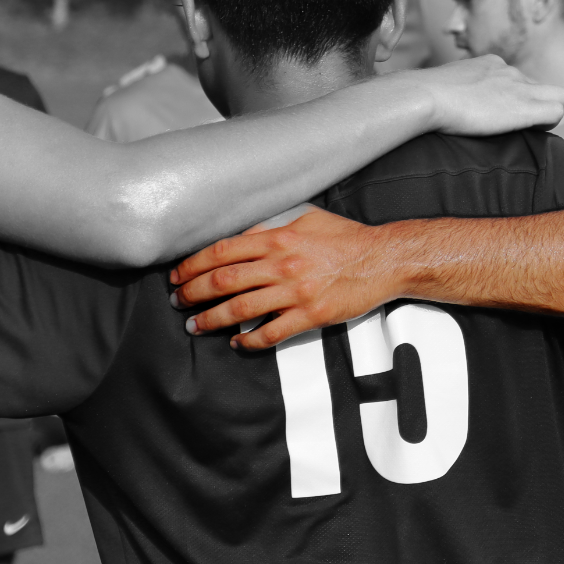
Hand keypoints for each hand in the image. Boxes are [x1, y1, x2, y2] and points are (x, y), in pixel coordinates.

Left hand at [170, 206, 402, 349]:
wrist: (385, 260)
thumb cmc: (348, 238)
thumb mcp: (307, 219)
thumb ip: (272, 228)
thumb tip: (242, 237)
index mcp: (278, 238)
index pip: (222, 252)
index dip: (192, 265)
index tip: (177, 276)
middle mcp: (282, 265)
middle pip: (223, 281)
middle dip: (192, 294)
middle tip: (178, 303)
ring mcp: (296, 292)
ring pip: (240, 310)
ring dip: (211, 320)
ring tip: (196, 326)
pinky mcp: (312, 315)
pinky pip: (271, 333)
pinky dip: (249, 341)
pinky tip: (238, 343)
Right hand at [393, 55, 563, 134]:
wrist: (425, 96)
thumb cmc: (423, 96)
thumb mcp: (444, 86)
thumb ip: (458, 90)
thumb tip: (452, 103)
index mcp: (490, 64)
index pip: (518, 79)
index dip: (518, 98)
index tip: (503, 114)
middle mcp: (508, 70)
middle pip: (540, 87)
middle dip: (536, 105)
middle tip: (517, 126)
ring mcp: (519, 86)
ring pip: (557, 96)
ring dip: (545, 114)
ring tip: (527, 130)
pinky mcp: (525, 105)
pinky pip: (556, 110)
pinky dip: (549, 123)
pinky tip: (533, 132)